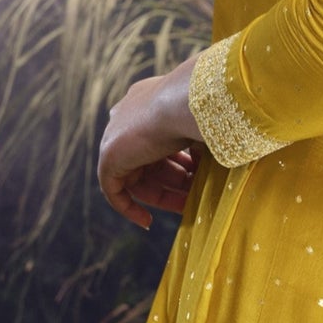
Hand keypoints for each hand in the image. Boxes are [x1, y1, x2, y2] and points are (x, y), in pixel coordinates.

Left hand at [99, 57, 200, 228]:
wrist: (186, 102)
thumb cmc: (204, 110)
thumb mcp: (205, 128)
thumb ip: (202, 146)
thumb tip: (213, 167)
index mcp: (148, 100)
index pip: (161, 140)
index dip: (181, 163)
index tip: (199, 177)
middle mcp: (128, 115)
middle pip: (150, 161)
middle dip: (175, 182)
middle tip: (197, 196)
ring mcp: (115, 135)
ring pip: (137, 177)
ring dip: (162, 195)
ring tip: (185, 208)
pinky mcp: (109, 156)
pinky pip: (113, 189)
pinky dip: (128, 207)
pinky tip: (147, 222)